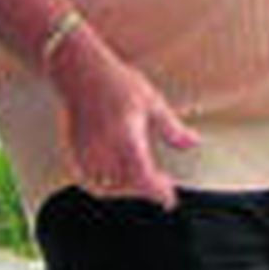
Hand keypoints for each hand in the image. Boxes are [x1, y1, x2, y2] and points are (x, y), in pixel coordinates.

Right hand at [53, 44, 196, 210]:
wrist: (79, 70)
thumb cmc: (116, 82)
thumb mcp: (151, 101)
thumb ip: (172, 128)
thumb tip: (193, 143)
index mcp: (126, 136)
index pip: (143, 176)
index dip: (157, 192)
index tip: (169, 199)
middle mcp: (104, 148)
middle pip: (128, 185)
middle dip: (146, 189)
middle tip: (162, 185)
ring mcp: (86, 151)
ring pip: (107, 186)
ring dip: (126, 190)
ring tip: (140, 181)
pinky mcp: (74, 150)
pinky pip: (88, 180)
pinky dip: (103, 186)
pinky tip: (115, 180)